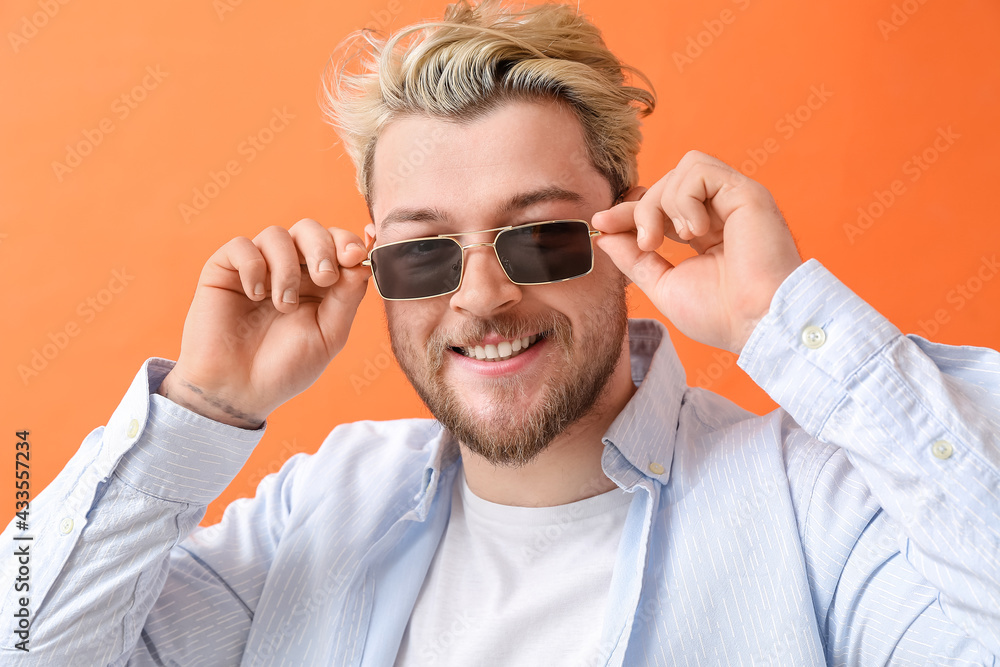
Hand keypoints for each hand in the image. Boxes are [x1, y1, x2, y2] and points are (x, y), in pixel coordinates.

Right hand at [158, 218, 369, 427]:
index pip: (336, 244)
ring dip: (287, 268)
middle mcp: (289, 269)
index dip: (347, 242)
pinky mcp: (224, 270)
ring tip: (284, 305)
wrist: (239, 391)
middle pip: (309, 230)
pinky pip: (241, 245)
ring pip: (276, 234)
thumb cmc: (286, 367)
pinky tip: (256, 296)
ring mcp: (256, 267)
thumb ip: (347, 297)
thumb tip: (361, 262)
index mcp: (318, 282)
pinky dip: (254, 267)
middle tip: (324, 278)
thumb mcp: (329, 335)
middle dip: (322, 247)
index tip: (354, 256)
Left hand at [592, 150, 801, 353]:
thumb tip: (606, 237)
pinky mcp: (746, 192)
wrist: (758, 323)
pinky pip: (698, 170)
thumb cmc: (721, 314)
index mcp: (706, 233)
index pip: (659, 206)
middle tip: (647, 244)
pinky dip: (685, 199)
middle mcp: (721, 212)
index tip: (600, 223)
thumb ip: (635, 259)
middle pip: (665, 183)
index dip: (628, 211)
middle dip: (641, 209)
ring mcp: (734, 200)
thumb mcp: (664, 285)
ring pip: (681, 170)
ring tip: (678, 239)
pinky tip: (697, 231)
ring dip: (664, 204)